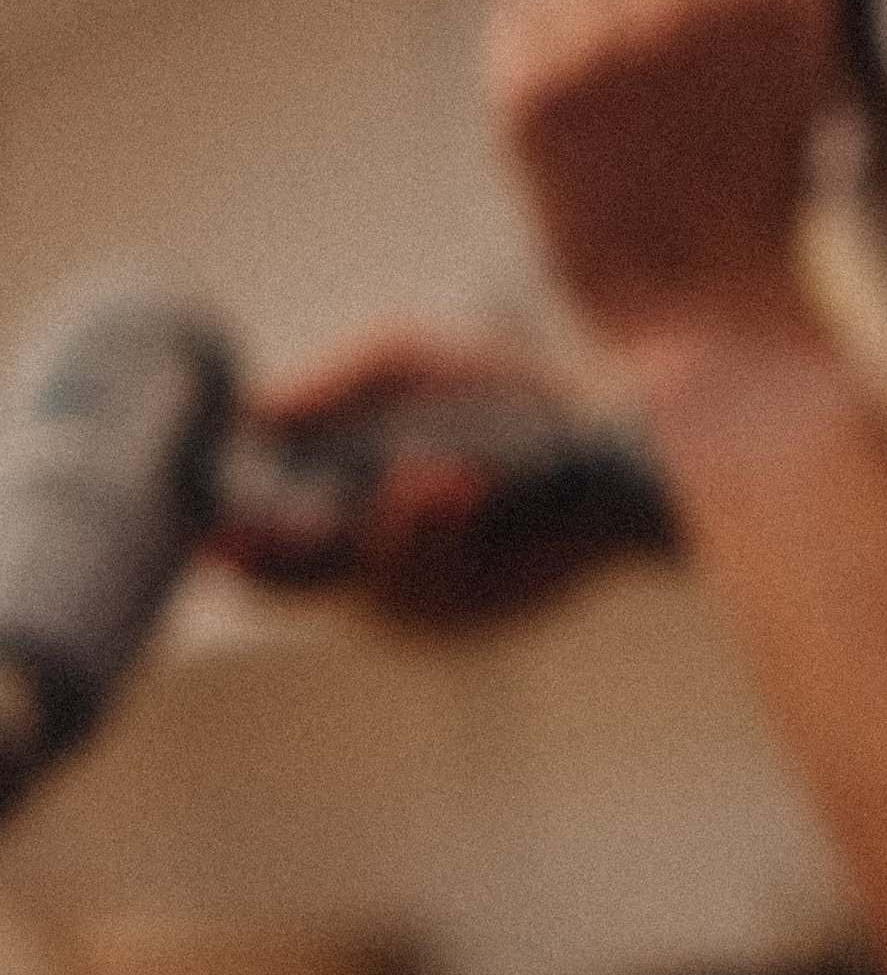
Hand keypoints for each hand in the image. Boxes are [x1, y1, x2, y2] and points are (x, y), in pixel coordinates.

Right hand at [217, 332, 643, 632]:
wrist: (597, 421)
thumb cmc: (482, 392)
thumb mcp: (397, 362)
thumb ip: (329, 386)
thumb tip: (252, 412)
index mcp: (324, 517)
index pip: (253, 550)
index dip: (220, 545)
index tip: (200, 527)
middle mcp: (362, 570)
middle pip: (294, 586)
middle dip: (279, 553)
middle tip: (253, 531)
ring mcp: (422, 600)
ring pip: (381, 583)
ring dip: (399, 528)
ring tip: (430, 473)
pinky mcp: (483, 612)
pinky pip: (448, 585)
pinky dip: (451, 534)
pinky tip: (460, 488)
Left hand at [488, 0, 838, 356]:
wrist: (705, 313)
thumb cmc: (761, 182)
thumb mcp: (806, 52)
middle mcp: (671, 1)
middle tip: (663, 56)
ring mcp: (593, 45)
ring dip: (584, 4)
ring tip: (633, 101)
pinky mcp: (528, 90)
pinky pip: (519, 17)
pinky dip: (546, 52)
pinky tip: (591, 121)